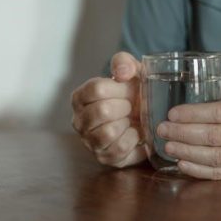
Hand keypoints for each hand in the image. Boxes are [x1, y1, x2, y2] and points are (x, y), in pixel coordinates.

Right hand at [71, 52, 146, 167]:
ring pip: (108, 132)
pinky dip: (134, 139)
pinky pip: (120, 148)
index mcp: (80, 97)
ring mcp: (89, 141)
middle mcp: (78, 121)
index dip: (119, 89)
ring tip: (130, 120)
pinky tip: (134, 132)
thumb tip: (122, 73)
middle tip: (131, 106)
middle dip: (124, 107)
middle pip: (102, 111)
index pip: (96, 89)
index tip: (127, 90)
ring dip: (127, 123)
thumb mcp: (129, 72)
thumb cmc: (131, 93)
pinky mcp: (103, 157)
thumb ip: (124, 63)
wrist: (142, 117)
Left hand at [157, 64, 220, 179]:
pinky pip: (217, 174)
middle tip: (162, 129)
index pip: (219, 113)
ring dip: (187, 152)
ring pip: (214, 157)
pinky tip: (180, 163)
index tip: (171, 114)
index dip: (193, 114)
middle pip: (213, 136)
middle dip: (183, 133)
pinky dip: (197, 170)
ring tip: (167, 146)